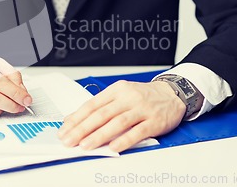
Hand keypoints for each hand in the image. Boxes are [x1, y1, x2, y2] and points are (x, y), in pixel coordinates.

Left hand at [57, 80, 185, 151]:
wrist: (172, 93)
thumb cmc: (143, 96)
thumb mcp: (120, 95)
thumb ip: (99, 107)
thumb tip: (73, 119)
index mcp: (116, 90)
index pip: (91, 105)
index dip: (76, 118)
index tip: (64, 130)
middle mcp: (127, 98)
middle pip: (101, 114)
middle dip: (82, 129)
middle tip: (69, 140)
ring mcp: (141, 109)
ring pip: (117, 122)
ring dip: (99, 135)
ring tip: (86, 145)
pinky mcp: (154, 121)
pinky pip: (137, 131)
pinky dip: (124, 140)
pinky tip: (113, 147)